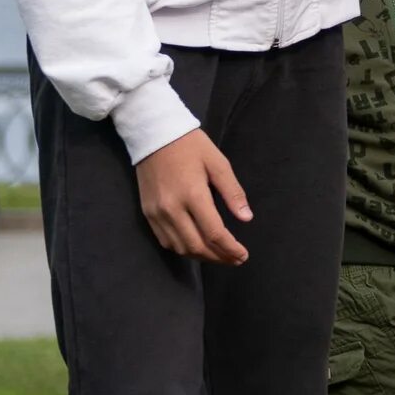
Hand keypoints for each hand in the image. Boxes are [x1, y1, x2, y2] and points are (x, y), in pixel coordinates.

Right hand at [134, 128, 249, 264]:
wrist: (154, 135)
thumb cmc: (191, 146)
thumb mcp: (218, 164)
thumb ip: (233, 192)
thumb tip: (246, 218)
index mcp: (192, 195)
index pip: (214, 233)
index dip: (230, 248)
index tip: (243, 255)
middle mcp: (172, 209)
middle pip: (197, 246)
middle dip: (219, 257)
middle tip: (236, 259)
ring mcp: (157, 213)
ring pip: (180, 247)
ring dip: (202, 256)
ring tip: (220, 256)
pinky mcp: (148, 214)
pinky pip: (166, 241)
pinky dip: (183, 249)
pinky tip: (197, 248)